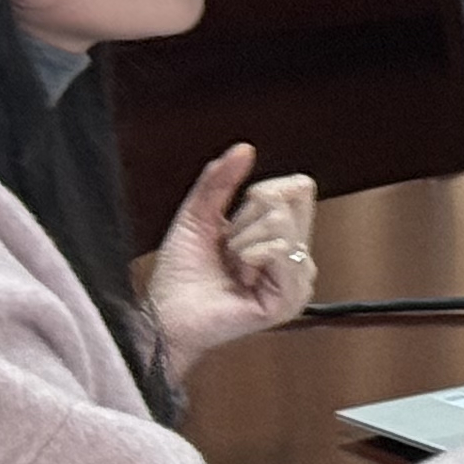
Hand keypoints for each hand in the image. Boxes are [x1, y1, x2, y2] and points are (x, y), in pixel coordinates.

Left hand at [148, 147, 316, 363]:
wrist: (165, 315)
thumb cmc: (179, 276)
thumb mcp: (197, 216)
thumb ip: (219, 180)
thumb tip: (244, 148)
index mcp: (282, 236)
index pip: (298, 188)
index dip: (262, 195)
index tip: (234, 222)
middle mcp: (295, 255)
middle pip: (288, 202)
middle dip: (246, 221)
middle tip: (230, 251)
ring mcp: (297, 278)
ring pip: (281, 224)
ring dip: (243, 243)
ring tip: (233, 269)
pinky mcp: (291, 298)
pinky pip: (280, 251)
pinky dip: (251, 256)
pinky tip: (241, 278)